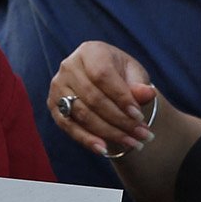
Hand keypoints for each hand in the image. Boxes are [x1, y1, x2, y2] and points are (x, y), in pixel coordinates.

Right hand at [49, 42, 156, 158]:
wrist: (104, 84)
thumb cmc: (122, 77)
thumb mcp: (134, 76)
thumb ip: (139, 85)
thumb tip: (147, 94)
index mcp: (90, 51)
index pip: (102, 75)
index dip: (120, 97)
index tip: (139, 116)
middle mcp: (69, 66)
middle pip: (93, 98)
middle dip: (120, 120)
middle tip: (142, 135)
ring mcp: (58, 86)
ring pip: (83, 115)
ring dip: (109, 133)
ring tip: (132, 143)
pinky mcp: (53, 105)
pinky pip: (69, 126)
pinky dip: (87, 139)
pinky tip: (104, 149)